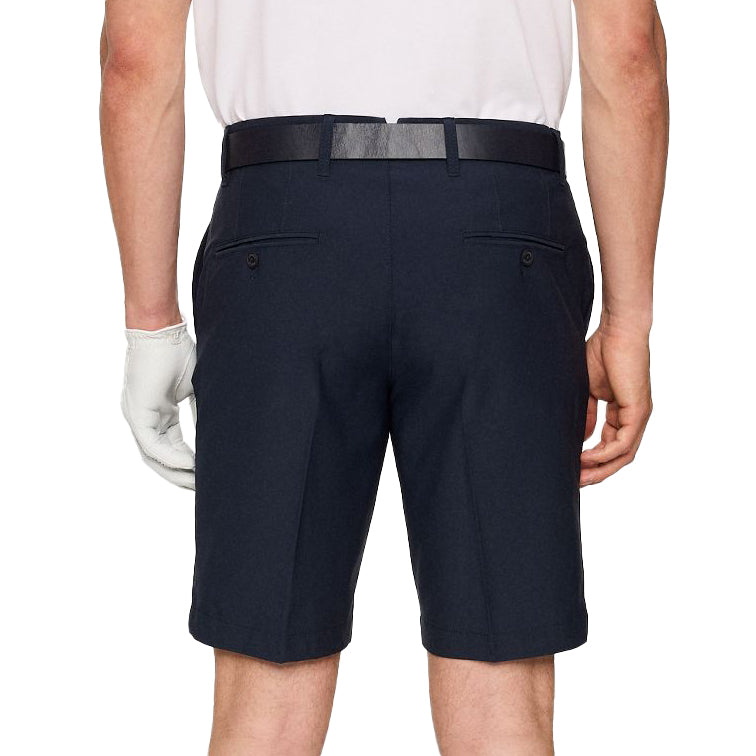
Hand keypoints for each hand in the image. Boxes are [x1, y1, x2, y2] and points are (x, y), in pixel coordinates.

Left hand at [121, 317, 196, 489]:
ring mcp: (138, 417)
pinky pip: (153, 445)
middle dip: (181, 476)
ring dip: (176, 473)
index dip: (188, 464)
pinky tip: (191, 465)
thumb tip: (219, 433)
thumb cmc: (178, 351)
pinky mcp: (137, 413)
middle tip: (202, 490)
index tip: (206, 476)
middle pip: (161, 458)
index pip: (172, 447)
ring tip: (197, 484)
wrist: (161, 330)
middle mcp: (145, 419)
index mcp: (158, 413)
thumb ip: (203, 411)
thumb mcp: (196, 387)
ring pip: (154, 457)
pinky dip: (172, 457)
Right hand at [581, 321, 652, 485]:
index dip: (591, 460)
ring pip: (622, 455)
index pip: (610, 445)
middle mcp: (634, 417)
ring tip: (578, 477)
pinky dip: (603, 453)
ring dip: (600, 469)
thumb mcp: (588, 389)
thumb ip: (587, 413)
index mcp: (623, 412)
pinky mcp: (638, 411)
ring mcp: (638, 416)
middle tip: (574, 483)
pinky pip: (622, 443)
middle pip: (618, 456)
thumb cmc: (602, 351)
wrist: (617, 330)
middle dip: (596, 472)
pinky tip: (585, 457)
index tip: (571, 468)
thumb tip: (580, 438)